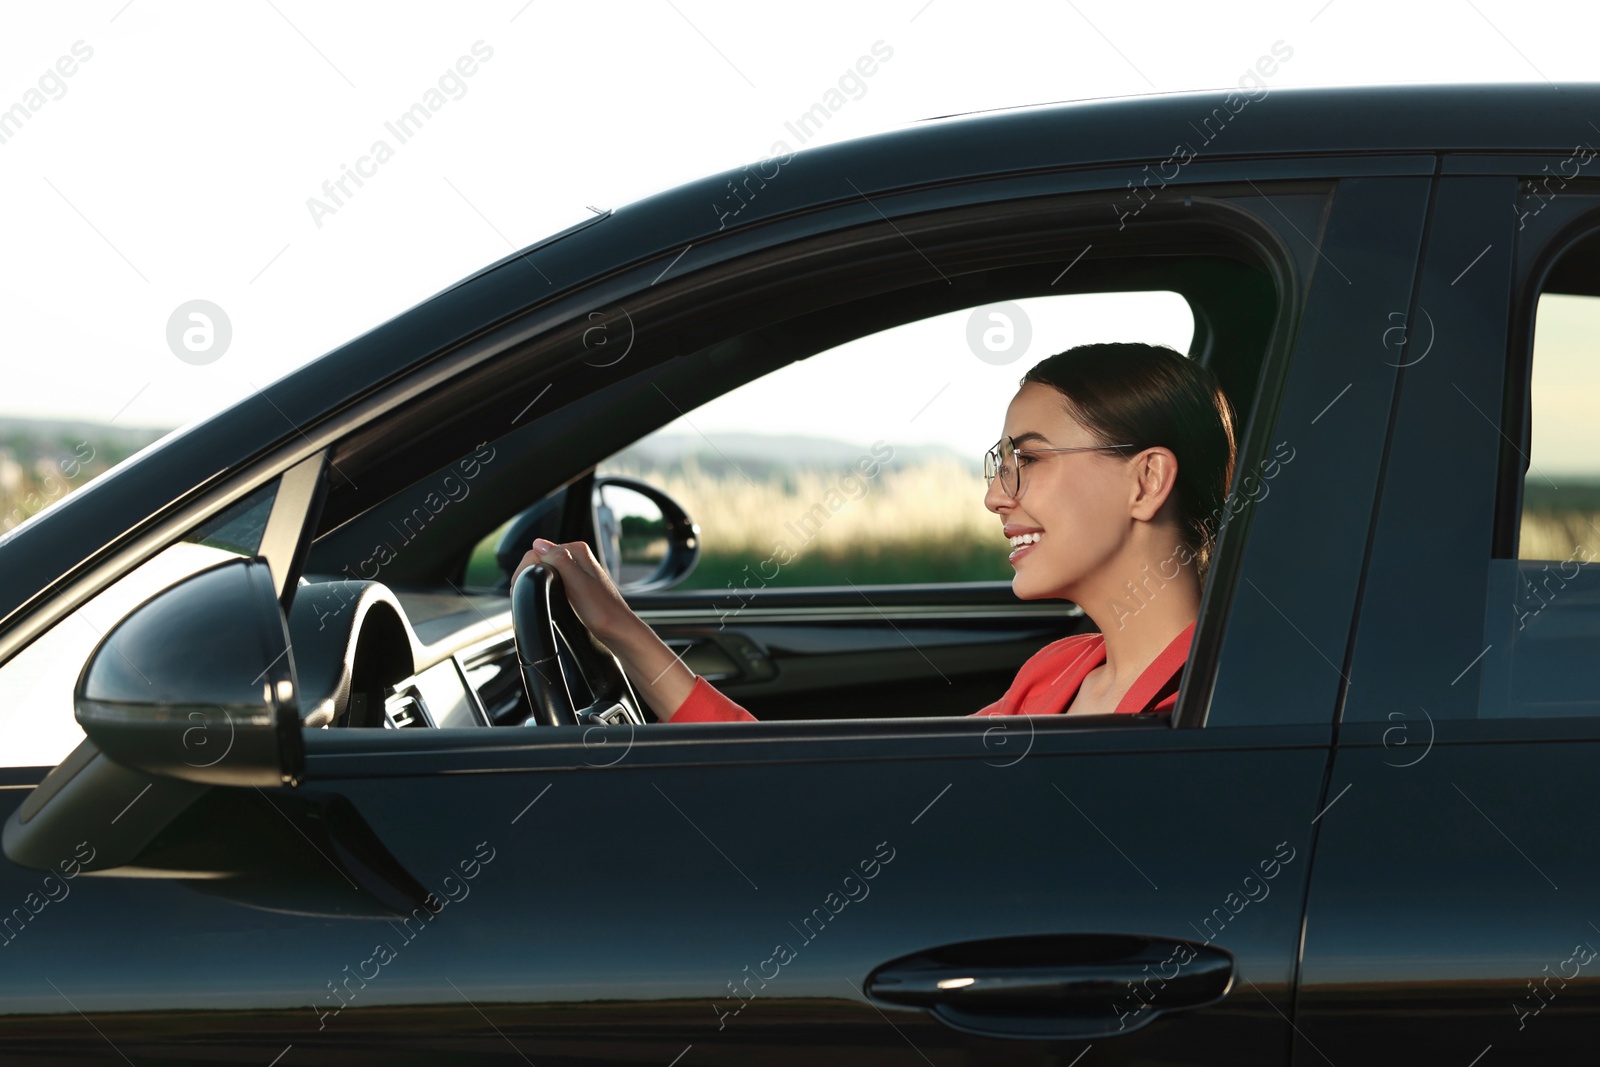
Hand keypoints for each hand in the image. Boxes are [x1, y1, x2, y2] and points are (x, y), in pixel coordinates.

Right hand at [511, 538, 635, 643]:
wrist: (618, 632)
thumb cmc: (603, 611)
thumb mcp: (577, 583)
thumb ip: (559, 560)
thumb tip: (538, 544)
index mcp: (577, 551)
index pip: (539, 551)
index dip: (525, 568)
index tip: (518, 587)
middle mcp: (577, 558)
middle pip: (541, 560)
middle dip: (529, 576)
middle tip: (520, 595)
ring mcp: (577, 571)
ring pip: (545, 571)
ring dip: (536, 583)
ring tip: (532, 598)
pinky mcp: (576, 585)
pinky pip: (553, 581)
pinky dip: (545, 590)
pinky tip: (544, 600)